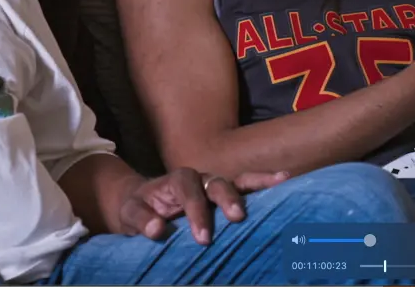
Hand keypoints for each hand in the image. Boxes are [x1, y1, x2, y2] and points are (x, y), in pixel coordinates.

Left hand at [117, 167, 287, 245]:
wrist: (143, 202)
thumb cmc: (138, 208)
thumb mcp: (130, 213)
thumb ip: (141, 219)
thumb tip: (156, 229)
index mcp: (176, 181)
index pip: (187, 190)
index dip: (195, 211)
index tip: (202, 237)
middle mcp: (198, 178)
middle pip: (215, 182)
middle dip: (226, 198)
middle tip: (236, 217)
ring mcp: (214, 185)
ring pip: (236, 180)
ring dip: (256, 183)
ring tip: (279, 181)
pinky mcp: (226, 195)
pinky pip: (247, 186)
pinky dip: (264, 182)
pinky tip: (284, 179)